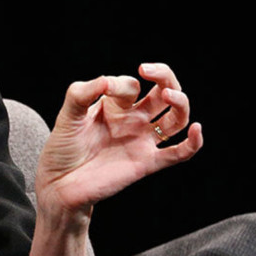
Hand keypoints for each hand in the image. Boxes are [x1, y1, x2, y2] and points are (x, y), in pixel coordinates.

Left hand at [34, 63, 202, 224]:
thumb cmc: (62, 148)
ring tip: (169, 95)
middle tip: (150, 71)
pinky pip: (178, 154)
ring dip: (180, 103)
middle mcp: (133, 120)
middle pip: (163, 93)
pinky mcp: (146, 163)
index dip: (121, 83)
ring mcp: (142, 140)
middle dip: (164, 77)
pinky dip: (193, 143)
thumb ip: (82, 93)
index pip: (131, 85)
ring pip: (176, 118)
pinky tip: (196, 129)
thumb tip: (108, 80)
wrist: (59, 184)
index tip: (105, 88)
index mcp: (115, 105)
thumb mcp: (67, 114)